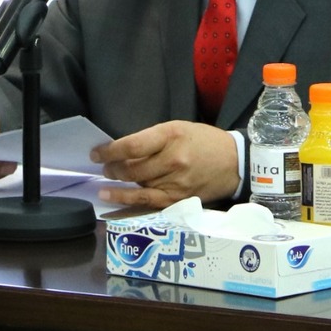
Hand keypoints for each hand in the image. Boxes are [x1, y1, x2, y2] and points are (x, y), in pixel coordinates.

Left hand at [93, 120, 241, 209]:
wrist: (234, 162)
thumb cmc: (204, 141)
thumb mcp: (178, 128)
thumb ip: (152, 139)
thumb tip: (123, 151)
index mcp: (172, 135)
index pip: (132, 146)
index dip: (109, 151)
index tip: (96, 153)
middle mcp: (173, 159)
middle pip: (132, 168)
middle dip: (112, 167)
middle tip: (105, 166)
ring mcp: (176, 181)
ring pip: (137, 184)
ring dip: (118, 182)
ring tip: (107, 179)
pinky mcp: (179, 198)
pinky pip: (147, 201)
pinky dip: (126, 199)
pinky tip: (111, 196)